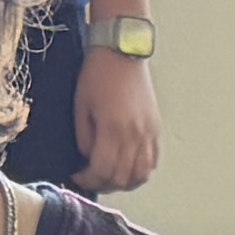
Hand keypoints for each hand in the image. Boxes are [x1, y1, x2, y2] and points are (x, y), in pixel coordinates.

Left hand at [74, 45, 160, 196]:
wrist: (122, 50)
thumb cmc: (98, 74)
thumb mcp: (81, 107)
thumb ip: (85, 138)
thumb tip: (89, 159)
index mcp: (113, 129)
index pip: (103, 171)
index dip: (88, 180)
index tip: (78, 177)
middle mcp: (135, 135)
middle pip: (122, 178)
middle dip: (104, 184)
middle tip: (91, 179)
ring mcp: (149, 133)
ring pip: (141, 175)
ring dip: (124, 182)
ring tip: (110, 176)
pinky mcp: (156, 128)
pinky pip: (153, 161)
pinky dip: (140, 172)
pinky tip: (127, 168)